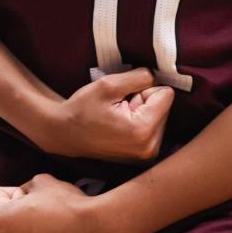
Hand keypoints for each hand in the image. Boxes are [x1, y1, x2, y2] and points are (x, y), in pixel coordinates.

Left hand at [0, 173, 114, 232]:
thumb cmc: (63, 201)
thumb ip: (24, 188)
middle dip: (18, 214)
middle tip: (42, 207)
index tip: (34, 195)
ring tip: (51, 223)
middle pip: (6, 222)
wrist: (91, 228)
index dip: (18, 191)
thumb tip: (22, 198)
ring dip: (28, 231)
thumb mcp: (40, 180)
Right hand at [34, 68, 174, 160]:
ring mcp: (147, 155)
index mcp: (143, 131)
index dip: (145, 89)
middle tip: (119, 107)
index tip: (124, 98)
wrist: (65, 134)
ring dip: (142, 111)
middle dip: (145, 102)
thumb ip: (140, 77)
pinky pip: (154, 127)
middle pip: (165, 106)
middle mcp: (150, 148)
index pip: (166, 94)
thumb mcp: (109, 84)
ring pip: (160, 115)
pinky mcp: (144, 156)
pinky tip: (121, 126)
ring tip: (118, 117)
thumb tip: (158, 76)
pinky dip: (140, 122)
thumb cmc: (83, 108)